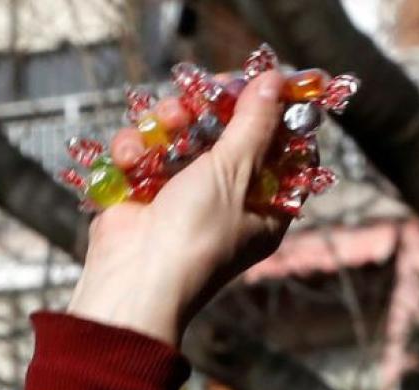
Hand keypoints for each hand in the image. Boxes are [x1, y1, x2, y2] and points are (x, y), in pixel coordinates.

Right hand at [65, 71, 290, 346]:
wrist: (135, 277)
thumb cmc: (197, 233)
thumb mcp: (235, 172)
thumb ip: (255, 124)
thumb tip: (275, 82)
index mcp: (267, 205)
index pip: (286, 151)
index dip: (277, 115)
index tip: (264, 85)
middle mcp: (230, 199)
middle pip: (230, 133)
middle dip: (212, 109)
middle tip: (204, 91)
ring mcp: (185, 193)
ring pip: (182, 133)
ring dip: (168, 122)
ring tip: (165, 125)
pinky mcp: (145, 190)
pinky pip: (145, 150)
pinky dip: (136, 149)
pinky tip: (132, 158)